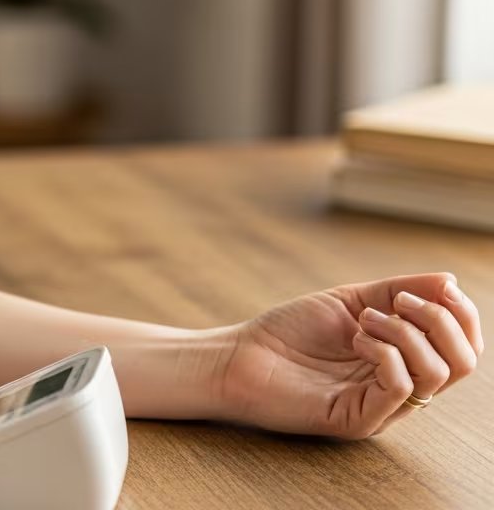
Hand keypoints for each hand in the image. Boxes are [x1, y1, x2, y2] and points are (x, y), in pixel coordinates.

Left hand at [213, 272, 482, 438]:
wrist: (238, 355)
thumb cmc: (290, 331)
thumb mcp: (351, 301)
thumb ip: (399, 290)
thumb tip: (450, 281)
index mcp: (405, 361)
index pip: (463, 347)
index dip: (463, 315)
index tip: (440, 288)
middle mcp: (400, 387)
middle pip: (463, 363)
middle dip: (443, 321)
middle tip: (399, 302)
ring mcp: (381, 407)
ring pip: (436, 374)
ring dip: (408, 333)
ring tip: (366, 319)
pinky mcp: (358, 420)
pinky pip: (399, 388)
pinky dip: (387, 352)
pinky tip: (356, 339)